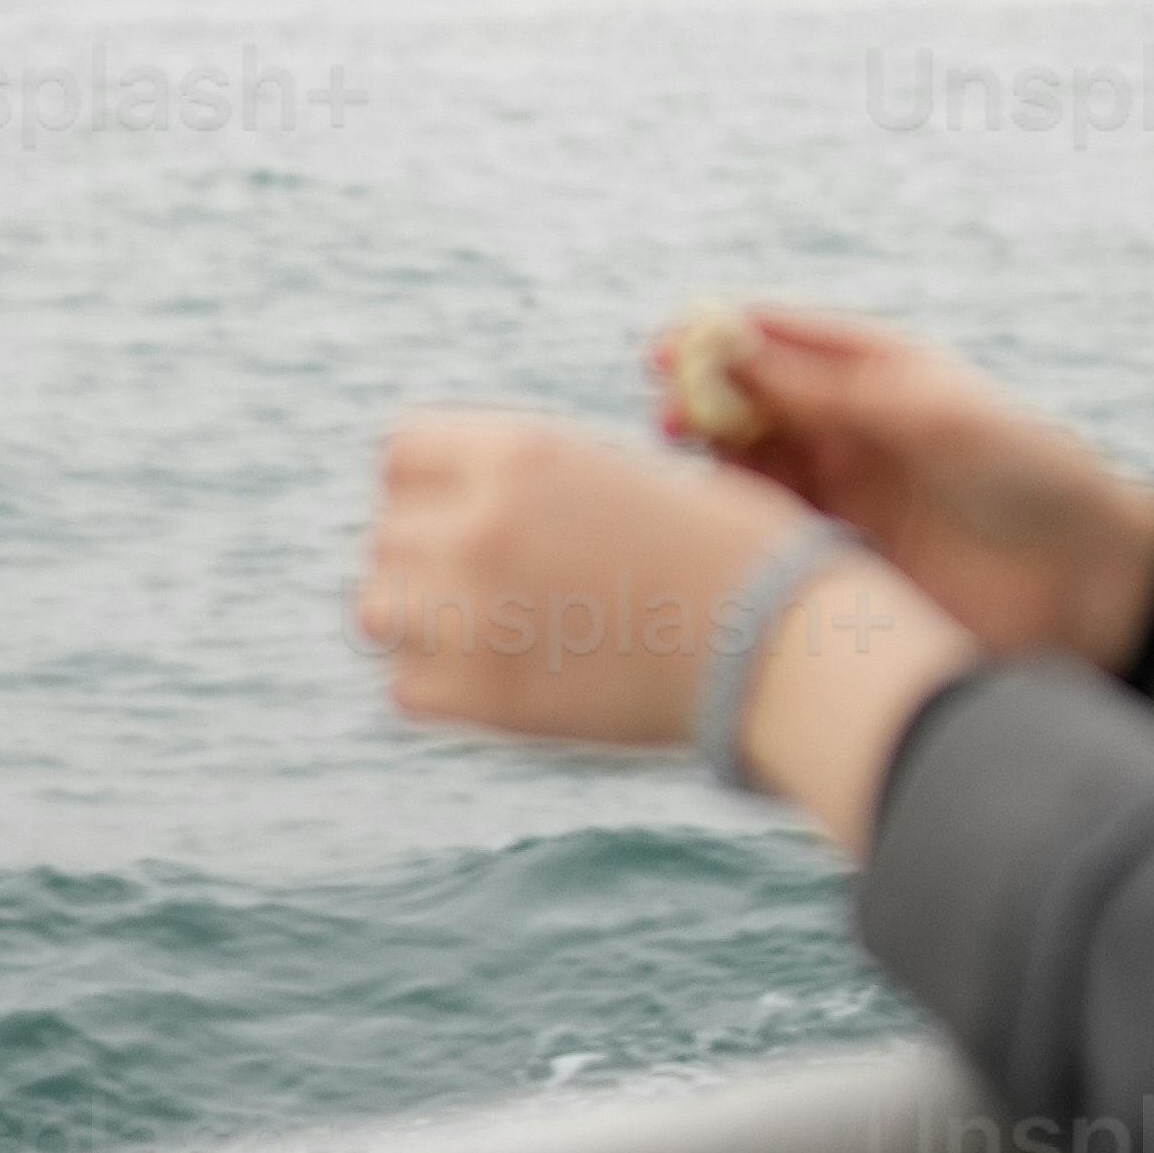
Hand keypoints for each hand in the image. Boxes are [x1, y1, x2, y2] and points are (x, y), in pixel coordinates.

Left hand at [359, 408, 802, 750]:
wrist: (774, 642)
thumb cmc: (723, 548)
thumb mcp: (617, 473)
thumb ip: (531, 482)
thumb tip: (469, 503)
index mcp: (519, 453)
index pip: (399, 455)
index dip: (427, 483)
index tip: (459, 509)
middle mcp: (480, 525)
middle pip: (385, 537)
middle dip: (425, 556)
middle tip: (485, 580)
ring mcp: (474, 616)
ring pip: (379, 611)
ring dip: (418, 619)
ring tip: (479, 628)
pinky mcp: (486, 699)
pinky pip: (405, 688)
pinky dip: (437, 686)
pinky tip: (497, 676)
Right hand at [644, 306, 1153, 674]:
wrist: (1092, 586)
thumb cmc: (1029, 475)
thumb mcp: (928, 415)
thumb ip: (828, 391)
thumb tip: (730, 348)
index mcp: (879, 376)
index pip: (781, 344)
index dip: (720, 341)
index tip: (665, 348)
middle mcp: (853, 434)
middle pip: (752, 409)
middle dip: (703, 405)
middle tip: (665, 414)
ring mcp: (845, 503)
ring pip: (752, 476)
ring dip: (710, 469)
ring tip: (681, 471)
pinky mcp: (844, 571)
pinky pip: (772, 546)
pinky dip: (735, 535)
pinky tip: (712, 534)